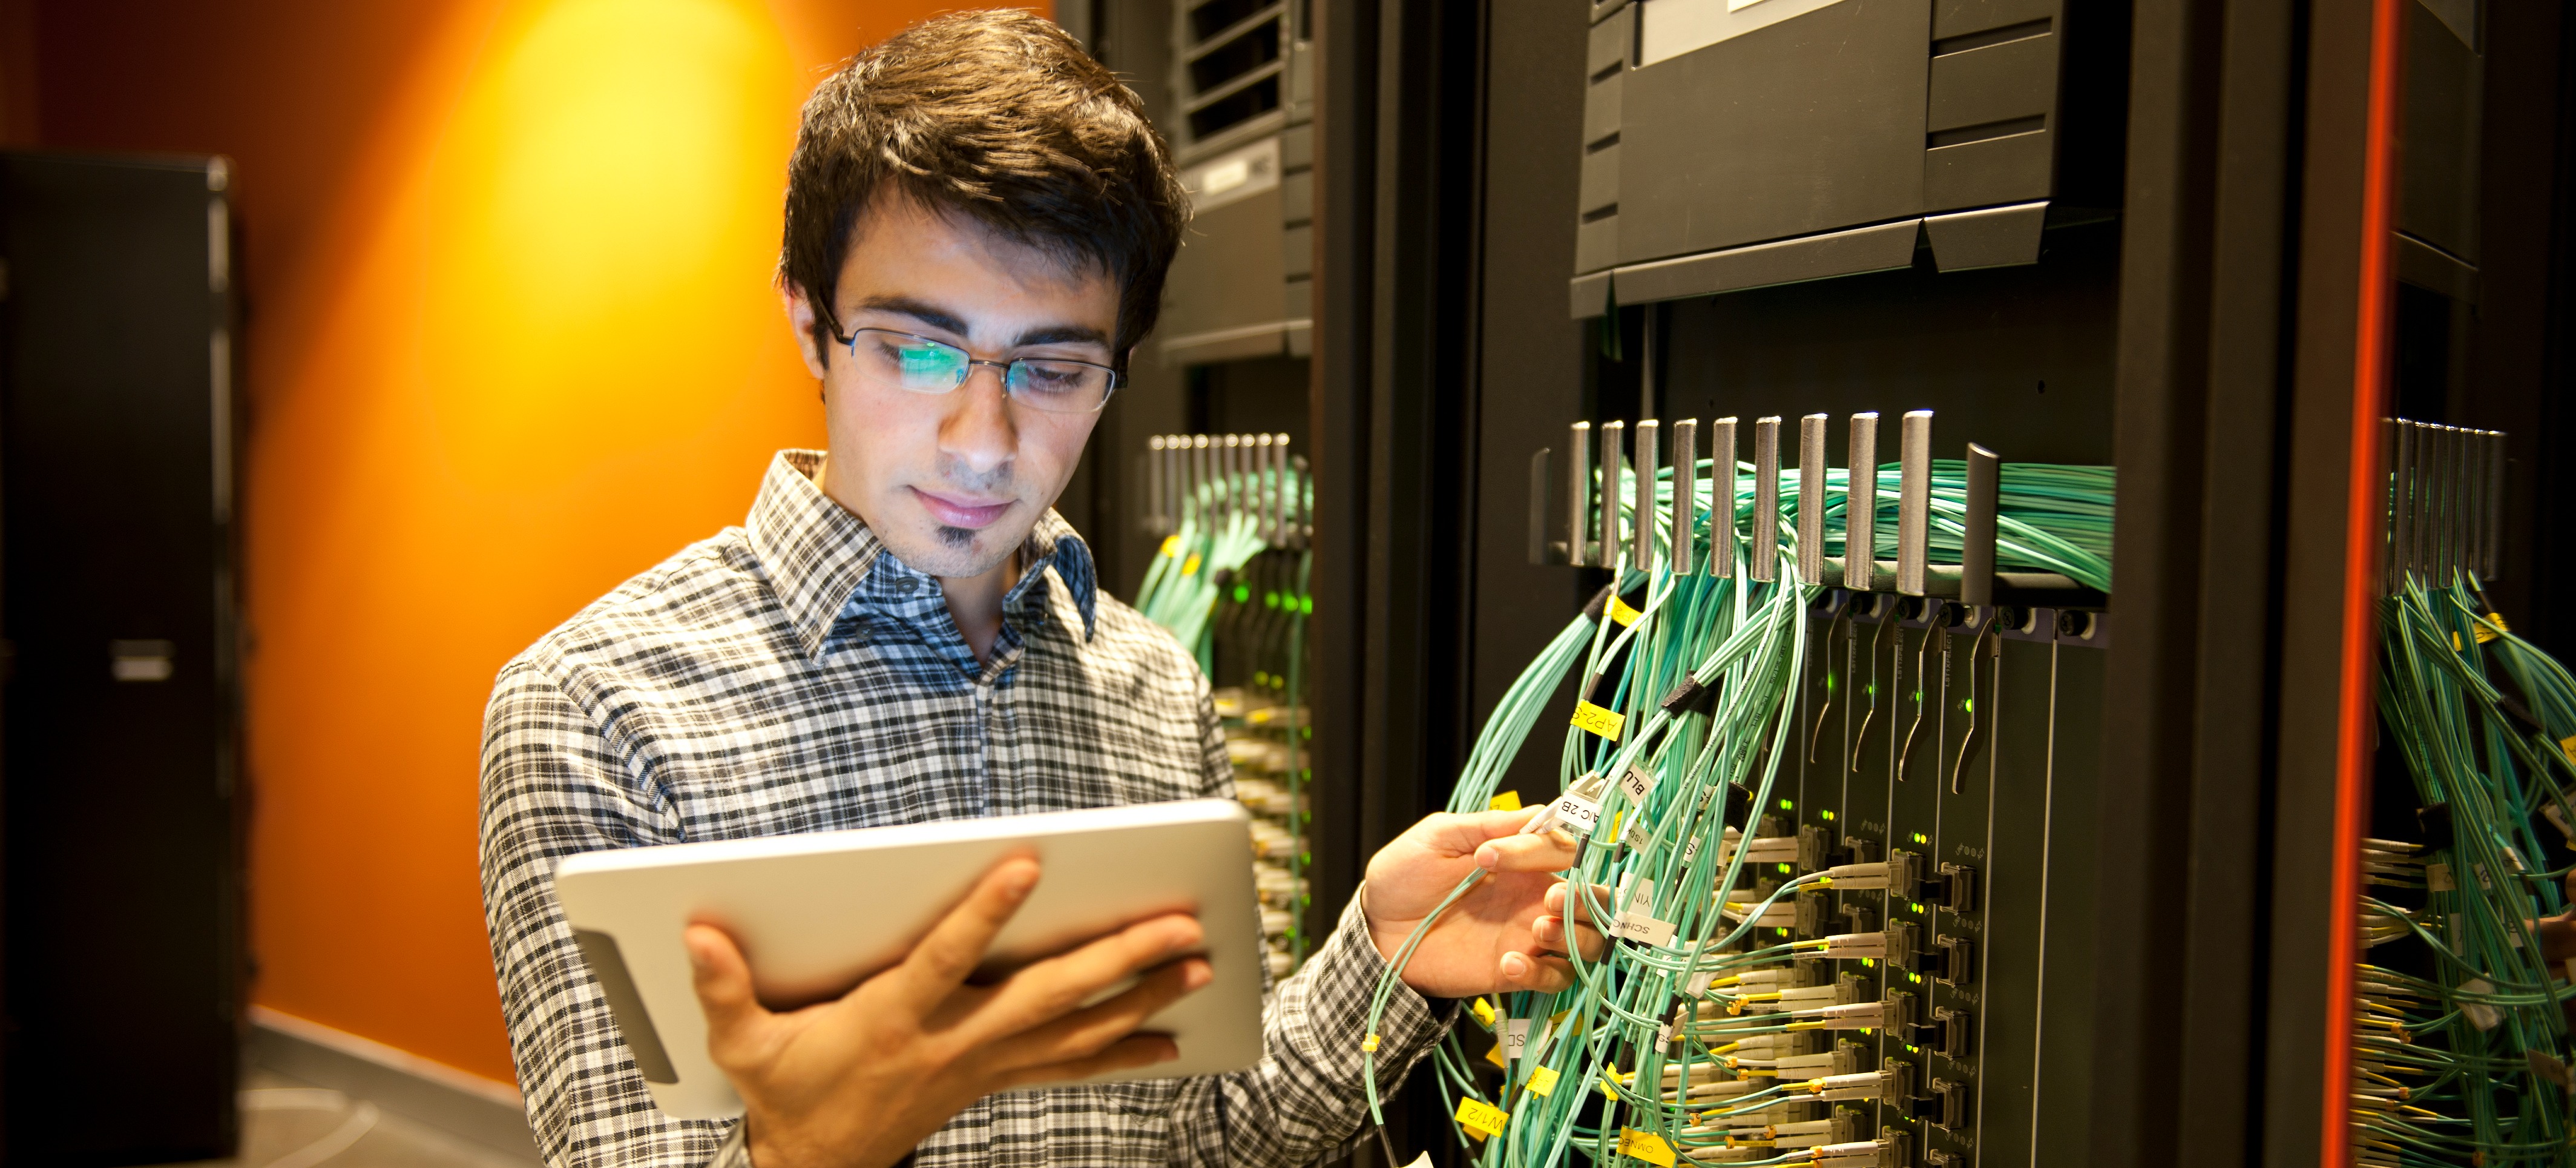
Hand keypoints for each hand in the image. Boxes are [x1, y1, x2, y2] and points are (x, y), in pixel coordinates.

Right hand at [684, 855, 1211, 1167]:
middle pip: (1046, 996)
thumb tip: (697, 933)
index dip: (983, 914)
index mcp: (891, 1022)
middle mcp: (951, 1044)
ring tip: (1198, 962)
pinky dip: (1124, 1052)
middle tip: (1177, 924)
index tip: (1027, 863)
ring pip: (1076, 1029)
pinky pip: (1072, 1065)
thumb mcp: (743, 1048)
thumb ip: (723, 990)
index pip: (944, 960)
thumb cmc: (787, 1094)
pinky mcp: (996, 1079)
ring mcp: (982, 1066)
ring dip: (1142, 996)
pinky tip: (1172, 1038)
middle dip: (1117, 959)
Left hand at [1360, 809, 1606, 997]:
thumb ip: (1485, 825)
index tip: (1490, 856)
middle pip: (1596, 899)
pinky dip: (1542, 973)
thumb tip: (1536, 812)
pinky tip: (1509, 963)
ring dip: (1574, 936)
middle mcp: (1532, 897)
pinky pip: (1554, 978)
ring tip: (1536, 930)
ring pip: (1588, 941)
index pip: (1560, 850)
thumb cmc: (1404, 878)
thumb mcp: (1437, 838)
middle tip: (1550, 899)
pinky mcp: (1514, 971)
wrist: (1376, 930)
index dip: (1538, 850)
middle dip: (1588, 899)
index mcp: (1519, 861)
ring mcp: (1526, 936)